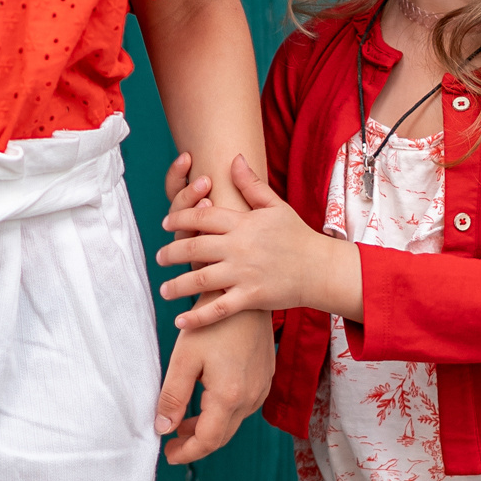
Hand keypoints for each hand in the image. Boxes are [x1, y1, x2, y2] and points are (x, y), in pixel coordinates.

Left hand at [154, 305, 273, 464]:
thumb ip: (172, 396)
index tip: (168, 454)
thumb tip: (163, 429)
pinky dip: (223, 413)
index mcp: (229, 396)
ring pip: (233, 422)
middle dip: (195, 443)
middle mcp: (250, 397)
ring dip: (208, 427)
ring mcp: (261, 388)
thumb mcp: (184, 358)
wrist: (240, 295)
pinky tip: (205, 403)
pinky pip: (243, 407)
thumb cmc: (210, 323)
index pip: (208, 440)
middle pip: (222, 436)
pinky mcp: (265, 378)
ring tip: (182, 423)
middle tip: (171, 443)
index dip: (187, 452)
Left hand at [156, 154, 361, 327]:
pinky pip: (218, 309)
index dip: (180, 218)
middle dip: (171, 253)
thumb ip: (251, 184)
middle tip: (159, 257)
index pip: (202, 217)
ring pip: (200, 279)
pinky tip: (180, 322)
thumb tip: (234, 158)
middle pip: (194, 247)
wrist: (321, 269)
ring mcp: (244, 274)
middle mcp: (239, 248)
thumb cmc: (297, 236)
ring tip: (164, 289)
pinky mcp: (251, 297)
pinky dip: (197, 317)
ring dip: (177, 285)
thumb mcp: (276, 206)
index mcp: (243, 223)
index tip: (166, 224)